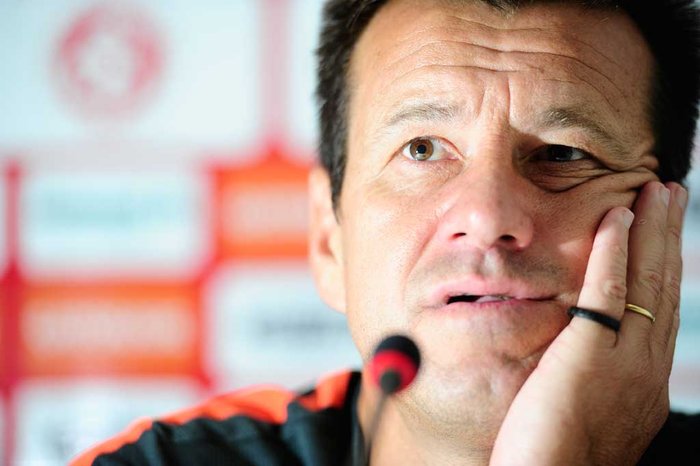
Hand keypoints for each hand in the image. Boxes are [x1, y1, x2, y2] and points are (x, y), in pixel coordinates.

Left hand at [490, 181, 686, 465]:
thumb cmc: (552, 460)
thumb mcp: (584, 412)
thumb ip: (591, 376)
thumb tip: (579, 350)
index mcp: (644, 384)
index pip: (661, 310)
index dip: (663, 265)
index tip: (661, 230)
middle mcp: (645, 371)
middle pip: (664, 287)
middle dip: (668, 236)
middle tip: (670, 194)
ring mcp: (623, 364)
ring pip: (646, 281)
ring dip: (651, 230)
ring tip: (656, 191)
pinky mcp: (588, 357)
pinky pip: (607, 292)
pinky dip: (614, 250)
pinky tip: (617, 217)